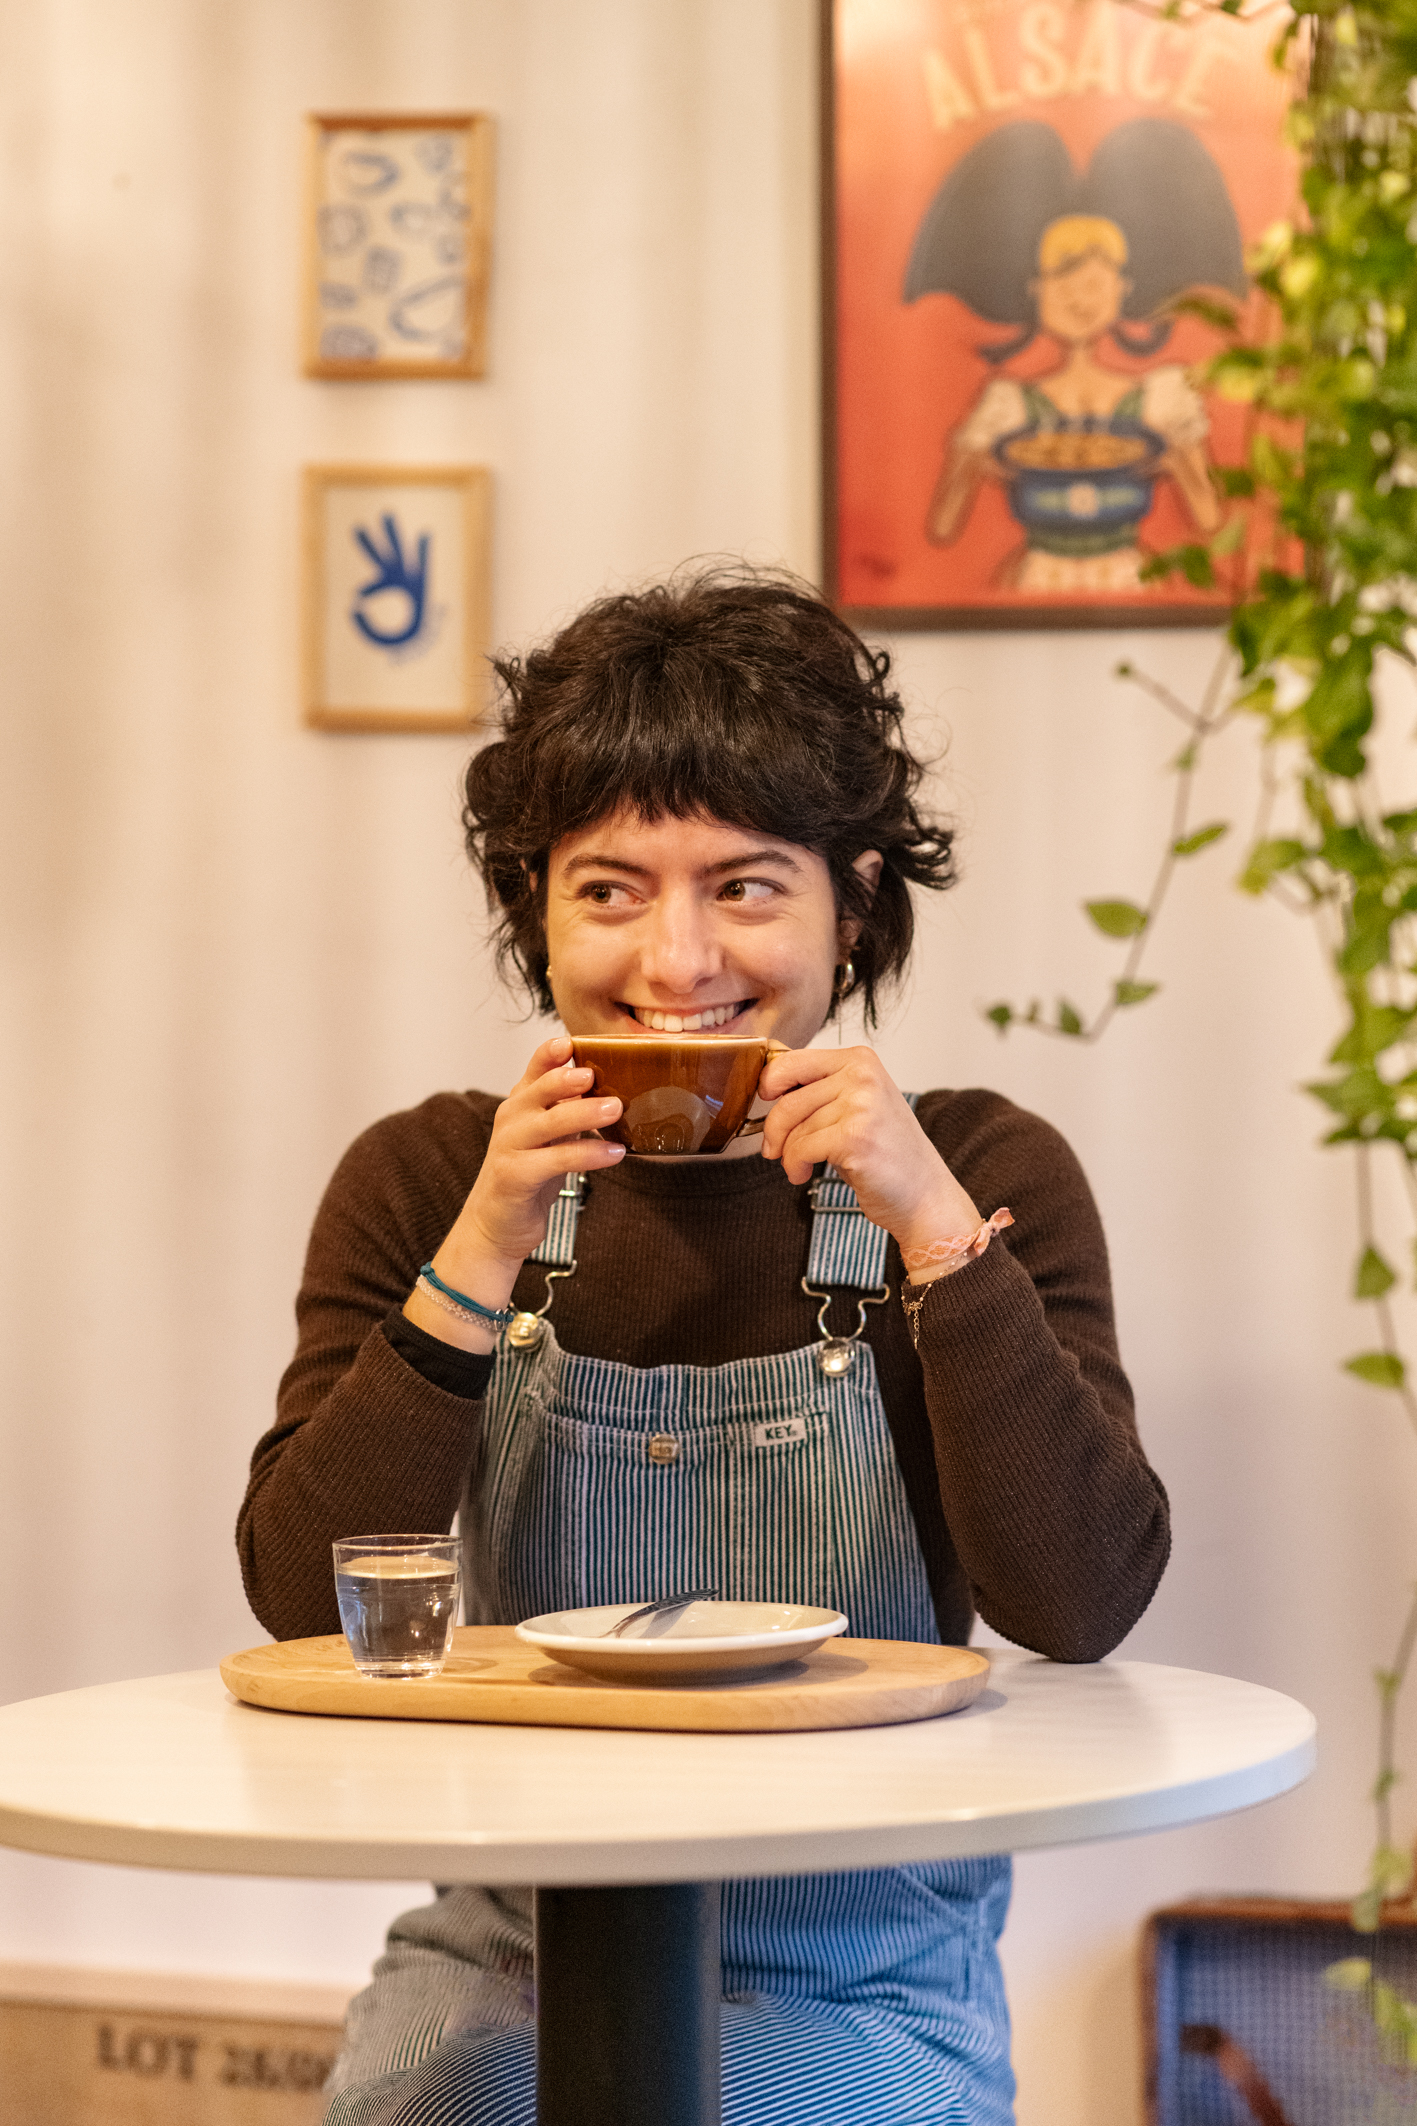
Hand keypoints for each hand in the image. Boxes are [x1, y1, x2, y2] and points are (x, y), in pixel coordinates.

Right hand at [403, 1036, 623, 1349]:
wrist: (495, 1226)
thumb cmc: (529, 1176)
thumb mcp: (549, 1137)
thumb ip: (569, 1111)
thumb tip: (617, 1089)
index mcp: (520, 1105)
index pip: (534, 1070)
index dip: (550, 1055)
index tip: (571, 1042)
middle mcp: (511, 1120)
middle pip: (539, 1091)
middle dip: (568, 1080)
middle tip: (597, 1075)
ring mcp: (509, 1147)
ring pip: (549, 1122)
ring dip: (583, 1113)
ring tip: (617, 1108)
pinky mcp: (515, 1177)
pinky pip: (556, 1160)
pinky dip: (588, 1155)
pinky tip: (614, 1153)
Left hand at [757, 1046, 981, 1278]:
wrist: (925, 1195)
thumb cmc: (888, 1154)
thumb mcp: (857, 1105)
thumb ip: (823, 1088)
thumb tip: (770, 1082)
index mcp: (861, 1060)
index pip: (793, 1060)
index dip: (770, 1083)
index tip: (766, 1100)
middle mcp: (863, 1076)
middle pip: (788, 1097)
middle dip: (774, 1128)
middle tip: (773, 1148)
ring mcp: (861, 1106)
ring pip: (794, 1126)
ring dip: (788, 1153)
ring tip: (799, 1166)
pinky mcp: (854, 1138)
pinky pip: (800, 1148)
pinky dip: (795, 1166)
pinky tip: (803, 1174)